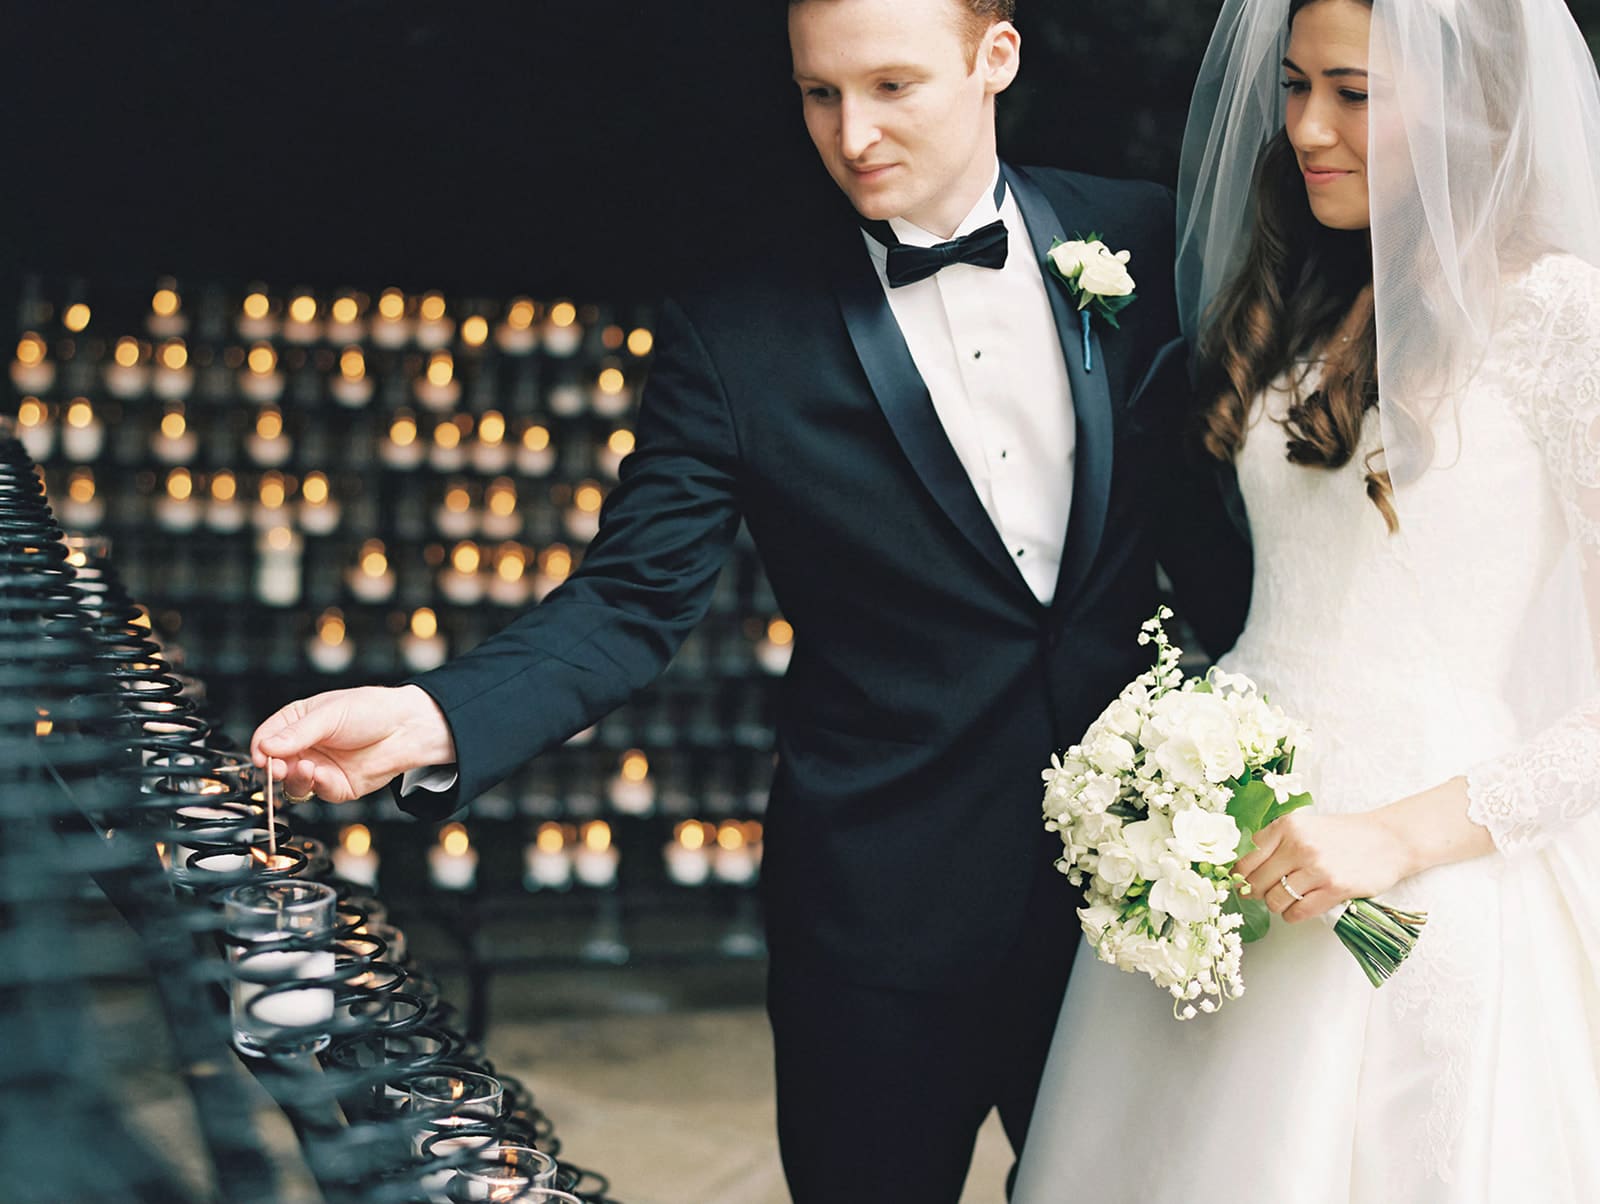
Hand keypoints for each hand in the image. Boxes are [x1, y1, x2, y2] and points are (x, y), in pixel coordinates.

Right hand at [250, 685, 455, 802]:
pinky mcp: (335, 786)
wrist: (407, 729)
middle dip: (274, 768)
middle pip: (276, 764)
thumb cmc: (371, 711)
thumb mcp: (330, 715)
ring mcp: (319, 768)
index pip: (267, 737)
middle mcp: (305, 747)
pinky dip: (317, 786)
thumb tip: (266, 747)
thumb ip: (298, 733)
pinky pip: (317, 792)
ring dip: (294, 779)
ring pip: (292, 783)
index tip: (262, 756)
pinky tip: (323, 774)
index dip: (261, 748)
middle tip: (278, 768)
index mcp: (298, 722)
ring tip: (305, 768)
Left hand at [1233, 810, 1413, 922]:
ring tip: (1287, 899)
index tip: (1242, 882)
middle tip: (1267, 893)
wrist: (1388, 840)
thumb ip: (1275, 843)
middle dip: (1257, 893)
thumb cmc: (1342, 836)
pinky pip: (1297, 912)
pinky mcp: (1335, 889)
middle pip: (1257, 882)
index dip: (1239, 875)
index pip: (1245, 857)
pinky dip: (1292, 915)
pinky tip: (1299, 908)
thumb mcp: (1304, 828)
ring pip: (1275, 900)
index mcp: (1287, 826)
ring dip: (1276, 906)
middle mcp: (1299, 845)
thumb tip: (1240, 870)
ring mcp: (1318, 868)